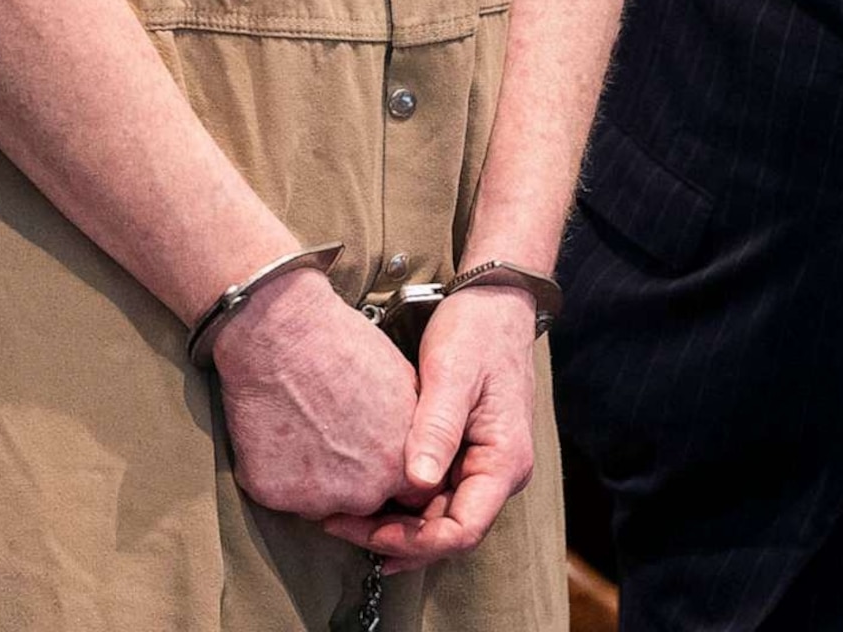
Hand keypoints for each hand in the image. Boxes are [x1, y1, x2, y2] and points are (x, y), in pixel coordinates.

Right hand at [209, 264, 418, 521]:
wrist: (281, 331)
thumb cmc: (342, 346)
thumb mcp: (405, 384)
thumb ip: (412, 431)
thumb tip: (415, 446)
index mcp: (400, 468)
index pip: (403, 496)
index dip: (384, 472)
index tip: (368, 451)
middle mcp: (362, 494)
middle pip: (359, 501)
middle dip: (348, 477)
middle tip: (331, 434)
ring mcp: (315, 498)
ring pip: (317, 500)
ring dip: (311, 476)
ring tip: (302, 427)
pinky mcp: (272, 493)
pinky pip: (277, 491)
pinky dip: (275, 470)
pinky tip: (276, 430)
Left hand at [320, 284, 539, 570]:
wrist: (493, 301)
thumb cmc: (476, 331)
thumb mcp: (452, 373)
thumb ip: (438, 427)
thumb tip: (417, 482)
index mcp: (503, 461)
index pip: (463, 530)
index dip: (415, 541)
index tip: (368, 530)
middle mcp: (496, 473)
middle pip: (447, 532)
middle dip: (395, 538)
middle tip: (339, 526)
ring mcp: (480, 465)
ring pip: (437, 517)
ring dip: (394, 525)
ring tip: (343, 520)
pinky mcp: (461, 453)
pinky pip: (432, 492)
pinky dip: (400, 503)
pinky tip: (365, 500)